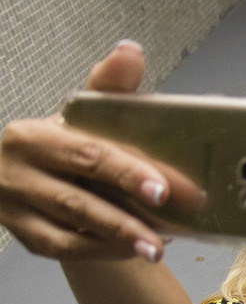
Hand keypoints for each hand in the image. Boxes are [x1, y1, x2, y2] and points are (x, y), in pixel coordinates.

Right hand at [0, 41, 203, 261]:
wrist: (35, 178)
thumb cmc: (70, 144)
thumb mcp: (84, 116)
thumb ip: (109, 89)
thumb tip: (131, 51)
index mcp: (33, 137)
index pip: (87, 154)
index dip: (127, 171)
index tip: (164, 188)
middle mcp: (16, 171)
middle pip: (78, 197)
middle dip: (128, 214)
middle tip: (172, 224)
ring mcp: (15, 208)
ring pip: (72, 230)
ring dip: (120, 240)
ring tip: (158, 248)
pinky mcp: (24, 237)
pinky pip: (67, 250)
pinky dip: (104, 252)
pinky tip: (135, 250)